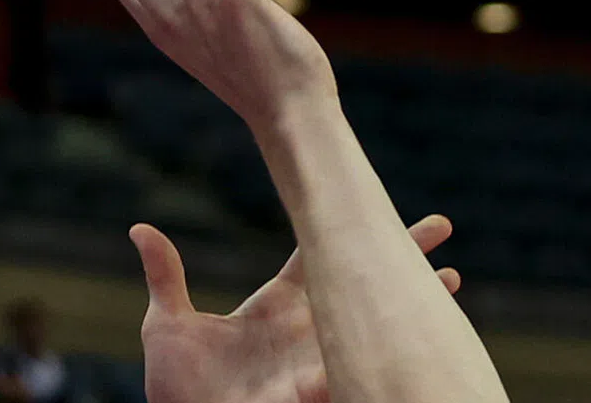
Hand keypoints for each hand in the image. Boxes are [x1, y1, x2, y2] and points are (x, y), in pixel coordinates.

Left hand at [133, 215, 460, 402]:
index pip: (323, 256)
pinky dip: (377, 356)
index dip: (350, 230)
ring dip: (409, 308)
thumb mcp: (167, 328)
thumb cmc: (178, 390)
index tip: (375, 207)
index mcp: (280, 306)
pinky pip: (355, 373)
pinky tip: (408, 338)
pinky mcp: (321, 395)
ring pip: (373, 327)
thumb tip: (140, 228)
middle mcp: (310, 331)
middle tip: (442, 228)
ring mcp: (322, 364)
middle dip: (402, 258)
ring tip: (450, 284)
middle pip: (362, 282)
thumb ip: (165, 277)